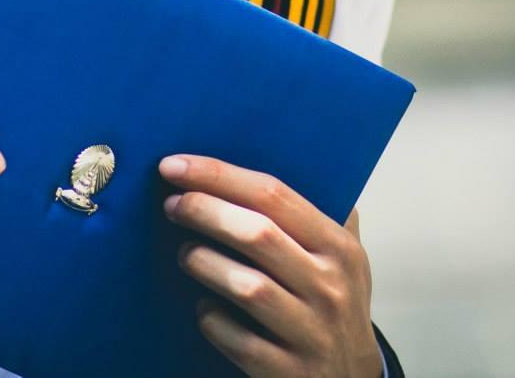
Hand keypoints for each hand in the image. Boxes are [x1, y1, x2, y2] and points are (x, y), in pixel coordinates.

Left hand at [160, 154, 380, 377]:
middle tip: (172, 204)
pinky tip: (203, 307)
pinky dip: (211, 318)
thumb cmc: (334, 305)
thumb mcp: (343, 258)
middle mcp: (330, 287)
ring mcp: (312, 332)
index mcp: (339, 249)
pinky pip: (237, 339)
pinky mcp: (289, 372)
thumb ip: (317, 214)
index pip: (275, 195)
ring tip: (186, 253)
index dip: (219, 175)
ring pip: (247, 287)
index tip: (175, 165)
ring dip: (204, 263)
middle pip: (258, 234)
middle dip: (205, 211)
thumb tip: (273, 159)